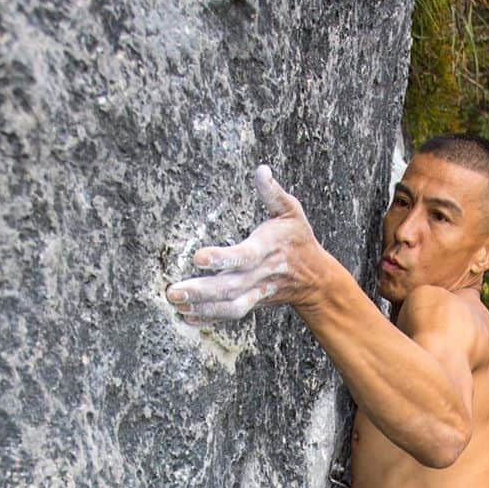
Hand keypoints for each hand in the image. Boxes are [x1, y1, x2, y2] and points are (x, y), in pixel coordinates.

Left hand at [166, 165, 322, 323]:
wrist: (315, 279)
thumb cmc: (299, 239)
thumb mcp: (292, 212)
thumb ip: (273, 193)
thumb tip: (261, 169)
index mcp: (268, 250)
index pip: (243, 256)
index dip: (221, 258)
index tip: (197, 257)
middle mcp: (260, 276)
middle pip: (230, 287)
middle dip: (201, 291)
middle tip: (173, 291)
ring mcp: (256, 293)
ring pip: (230, 306)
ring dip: (202, 307)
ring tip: (176, 304)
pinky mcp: (252, 304)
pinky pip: (230, 315)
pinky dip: (209, 317)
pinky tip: (187, 318)